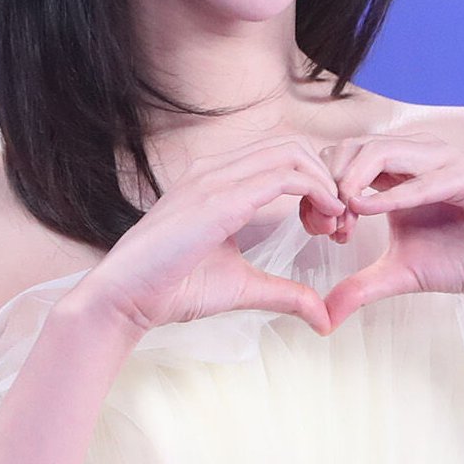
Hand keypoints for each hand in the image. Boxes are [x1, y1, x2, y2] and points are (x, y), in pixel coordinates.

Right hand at [76, 136, 346, 337]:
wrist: (126, 298)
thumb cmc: (173, 289)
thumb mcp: (243, 286)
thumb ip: (285, 293)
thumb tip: (323, 317)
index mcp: (216, 180)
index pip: (280, 157)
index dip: (314, 183)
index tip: (327, 224)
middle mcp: (215, 169)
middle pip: (292, 146)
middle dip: (325, 178)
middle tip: (337, 222)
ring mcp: (215, 178)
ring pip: (292, 153)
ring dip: (325, 184)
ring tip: (334, 222)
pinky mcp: (219, 198)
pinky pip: (282, 176)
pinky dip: (315, 191)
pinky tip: (324, 218)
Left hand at [310, 131, 463, 330]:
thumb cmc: (463, 259)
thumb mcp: (400, 274)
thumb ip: (359, 288)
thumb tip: (321, 319)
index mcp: (395, 172)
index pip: (340, 158)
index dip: (320, 189)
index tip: (319, 228)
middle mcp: (415, 158)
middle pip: (352, 148)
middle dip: (329, 184)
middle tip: (329, 225)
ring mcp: (442, 162)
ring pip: (381, 151)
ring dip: (352, 182)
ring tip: (344, 219)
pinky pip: (424, 178)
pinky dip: (393, 193)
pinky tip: (368, 211)